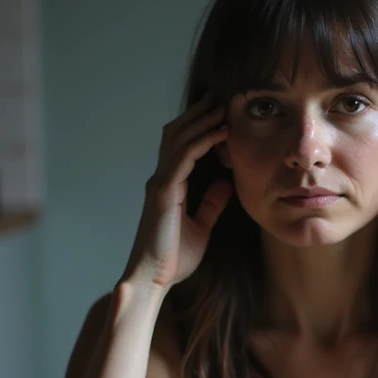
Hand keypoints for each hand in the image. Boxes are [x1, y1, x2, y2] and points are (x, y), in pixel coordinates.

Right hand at [121, 94, 233, 290]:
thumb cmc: (172, 258)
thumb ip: (210, 205)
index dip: (197, 127)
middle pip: (177, 135)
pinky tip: (219, 132)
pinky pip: (184, 158)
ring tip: (221, 107)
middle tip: (219, 98)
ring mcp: (160, 184)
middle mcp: (161, 180)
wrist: (153, 278)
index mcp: (168, 187)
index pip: (180, 147)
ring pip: (179, 140)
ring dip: (201, 121)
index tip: (218, 114)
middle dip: (198, 115)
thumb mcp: (201, 227)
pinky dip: (202, 141)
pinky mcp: (164, 192)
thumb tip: (224, 186)